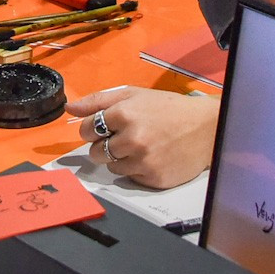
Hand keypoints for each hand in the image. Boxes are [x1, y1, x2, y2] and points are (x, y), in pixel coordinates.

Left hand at [65, 86, 219, 189]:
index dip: (91, 129)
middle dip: (103, 145)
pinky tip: (151, 157)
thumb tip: (69, 107)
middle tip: (123, 137)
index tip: (102, 128)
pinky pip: (130, 178)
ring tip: (139, 146)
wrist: (205, 127)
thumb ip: (98, 100)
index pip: (86, 129)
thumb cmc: (167, 108)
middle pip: (95, 151)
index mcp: (125, 113)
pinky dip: (136, 169)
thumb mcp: (133, 94)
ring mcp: (143, 161)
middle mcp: (132, 138)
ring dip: (119, 158)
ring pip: (111, 167)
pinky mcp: (153, 178)